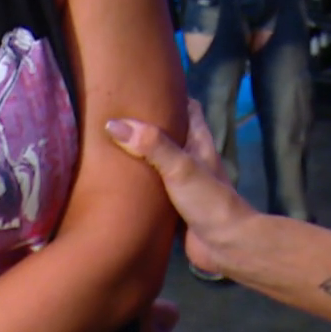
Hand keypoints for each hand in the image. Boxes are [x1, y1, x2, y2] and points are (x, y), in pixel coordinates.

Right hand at [105, 99, 254, 276]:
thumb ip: (151, 144)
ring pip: (157, 163)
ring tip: (104, 145)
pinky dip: (136, 186)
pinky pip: (151, 191)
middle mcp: (191, 158)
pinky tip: (112, 184)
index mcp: (198, 141)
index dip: (170, 94)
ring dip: (138, 157)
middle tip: (112, 115)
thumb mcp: (180, 166)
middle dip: (145, 126)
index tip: (142, 85)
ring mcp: (182, 184)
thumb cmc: (209, 200)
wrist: (227, 246)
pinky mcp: (173, 207)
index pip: (187, 108)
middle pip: (168, 135)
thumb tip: (113, 123)